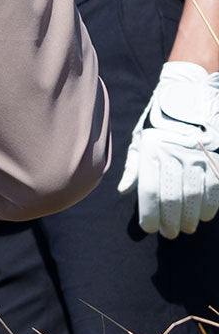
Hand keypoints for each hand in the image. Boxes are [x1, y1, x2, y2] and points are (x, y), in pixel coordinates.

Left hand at [118, 62, 218, 238]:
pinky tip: (205, 216)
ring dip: (191, 218)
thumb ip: (134, 167)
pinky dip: (210, 206)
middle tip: (170, 234)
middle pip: (173, 198)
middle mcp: (176, 155)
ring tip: (186, 228)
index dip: (149, 214)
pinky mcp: (218, 159)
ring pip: (195, 197)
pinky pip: (215, 189)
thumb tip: (124, 191)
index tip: (149, 228)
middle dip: (170, 221)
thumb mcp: (141, 139)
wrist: (189, 99)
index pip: (150, 191)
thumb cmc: (160, 123)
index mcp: (153, 150)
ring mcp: (199, 157)